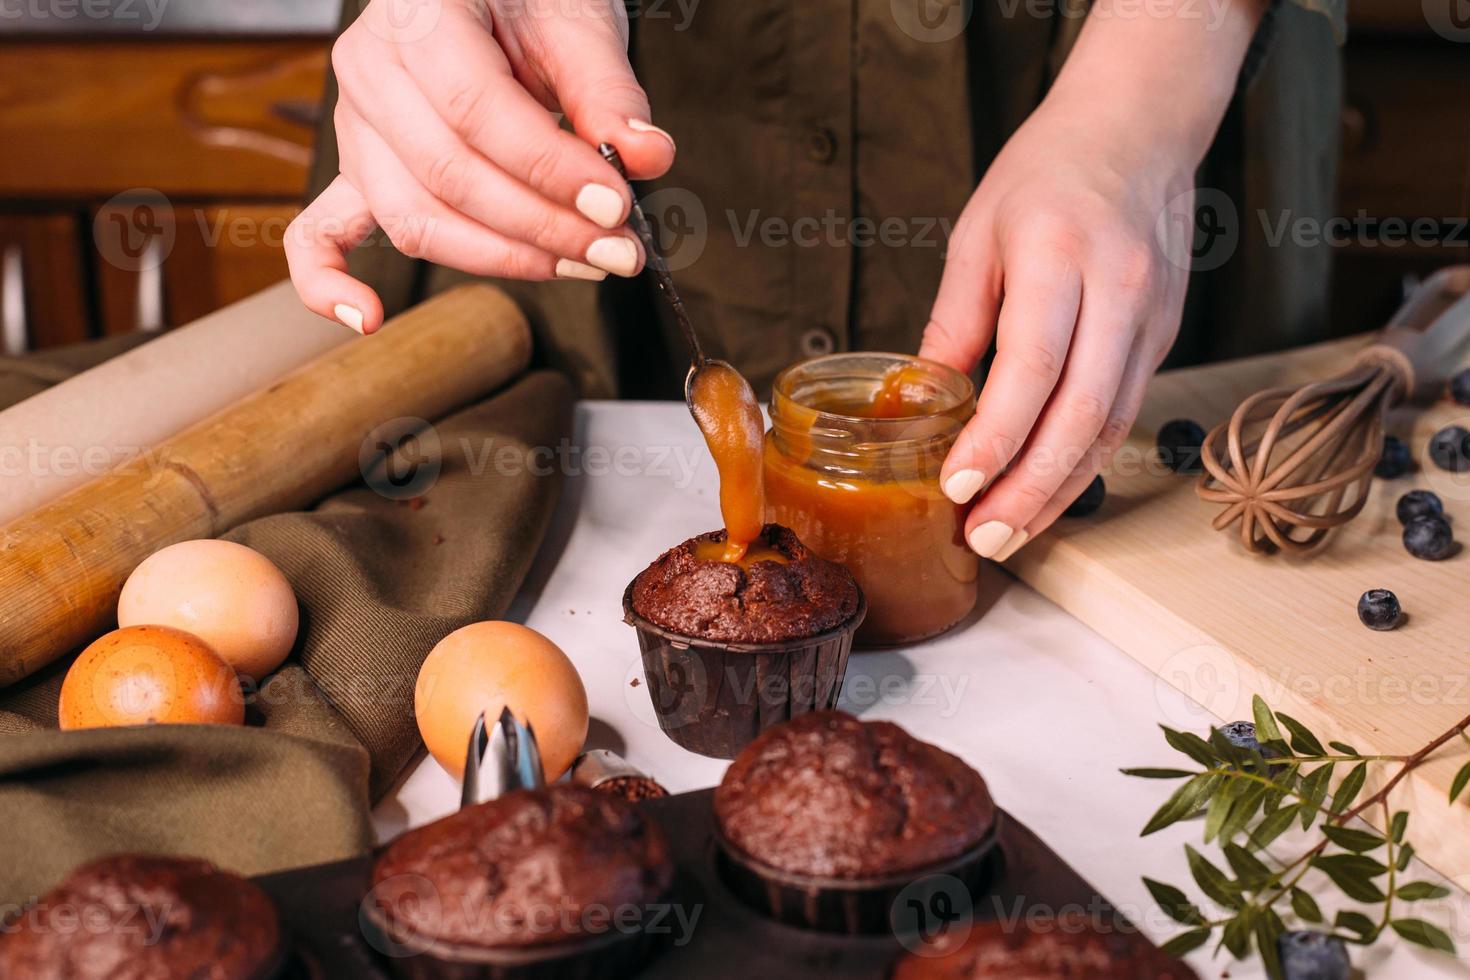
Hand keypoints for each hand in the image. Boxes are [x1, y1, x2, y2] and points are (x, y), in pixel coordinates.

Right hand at [285, 0, 675, 334]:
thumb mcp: (577, 19)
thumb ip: (608, 91)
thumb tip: (645, 156)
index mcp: (417, 14)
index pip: (477, 111)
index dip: (548, 170)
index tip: (615, 204)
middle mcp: (370, 71)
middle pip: (448, 176)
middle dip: (543, 226)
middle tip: (618, 250)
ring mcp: (356, 127)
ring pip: (414, 218)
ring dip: (499, 258)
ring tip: (579, 265)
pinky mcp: (359, 171)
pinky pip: (320, 233)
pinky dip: (330, 281)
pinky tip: (369, 317)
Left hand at [919, 0, 1264, 560]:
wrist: (1137, 130)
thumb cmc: (1047, 174)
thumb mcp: (978, 235)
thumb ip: (954, 320)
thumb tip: (919, 402)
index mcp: (1063, 256)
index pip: (1032, 366)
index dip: (997, 436)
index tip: (958, 484)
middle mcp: (1120, 291)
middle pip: (1082, 413)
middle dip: (1032, 489)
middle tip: (985, 538)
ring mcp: (1153, 317)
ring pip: (1111, 426)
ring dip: (1060, 490)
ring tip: (1009, 534)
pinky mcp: (1165, 335)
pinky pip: (1124, 412)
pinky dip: (1084, 460)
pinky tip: (1046, 490)